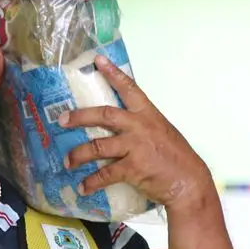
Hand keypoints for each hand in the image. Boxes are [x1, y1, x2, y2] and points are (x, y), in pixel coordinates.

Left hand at [60, 54, 213, 209]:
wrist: (188, 182)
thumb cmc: (176, 158)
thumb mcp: (161, 132)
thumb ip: (141, 127)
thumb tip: (119, 128)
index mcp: (148, 115)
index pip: (129, 88)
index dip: (113, 73)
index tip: (97, 60)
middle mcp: (139, 126)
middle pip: (103, 115)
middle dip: (79, 116)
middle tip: (61, 120)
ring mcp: (135, 146)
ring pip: (97, 146)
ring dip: (78, 155)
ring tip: (67, 162)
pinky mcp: (133, 168)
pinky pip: (105, 174)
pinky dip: (91, 182)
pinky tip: (83, 188)